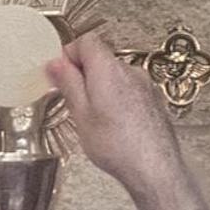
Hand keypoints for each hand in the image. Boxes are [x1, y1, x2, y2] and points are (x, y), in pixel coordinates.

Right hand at [43, 30, 185, 206]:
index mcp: (107, 67)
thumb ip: (68, 83)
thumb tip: (55, 63)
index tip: (60, 73)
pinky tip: (114, 126)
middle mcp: (129, 69)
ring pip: (115, 77)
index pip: (85, 41)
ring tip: (95, 120)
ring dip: (101, 90)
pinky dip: (117, 101)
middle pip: (101, 59)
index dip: (69, 54)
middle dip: (84, 75)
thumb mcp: (81, 114)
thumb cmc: (118, 145)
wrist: (153, 168)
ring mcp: (144, 84)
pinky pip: (128, 91)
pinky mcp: (152, 100)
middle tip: (74, 101)